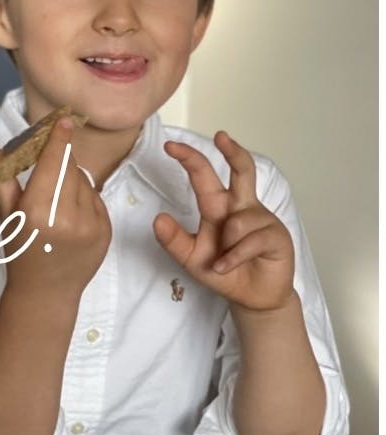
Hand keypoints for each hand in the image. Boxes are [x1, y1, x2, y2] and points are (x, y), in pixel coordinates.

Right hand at [0, 117, 110, 294]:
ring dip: (72, 181)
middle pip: (70, 167)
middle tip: (48, 164)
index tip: (65, 119)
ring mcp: (90, 226)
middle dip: (60, 160)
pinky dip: (84, 199)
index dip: (60, 138)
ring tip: (55, 203)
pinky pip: (97, 199)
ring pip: (85, 182)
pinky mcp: (106, 232)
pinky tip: (70, 216)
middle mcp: (66, 218)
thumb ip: (0, 177)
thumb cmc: (21, 253)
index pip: (54, 162)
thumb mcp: (7, 215)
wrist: (46, 292)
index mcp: (37, 212)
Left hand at [153, 131, 295, 312]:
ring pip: (237, 221)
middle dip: (233, 152)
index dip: (190, 160)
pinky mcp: (277, 236)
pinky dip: (234, 257)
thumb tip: (158, 219)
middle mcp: (242, 207)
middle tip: (220, 136)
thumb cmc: (222, 271)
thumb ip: (173, 241)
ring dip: (225, 244)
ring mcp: (262, 220)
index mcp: (219, 207)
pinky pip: (250, 241)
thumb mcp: (190, 258)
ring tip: (223, 261)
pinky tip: (226, 267)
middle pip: (242, 171)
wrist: (252, 297)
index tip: (171, 146)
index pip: (205, 177)